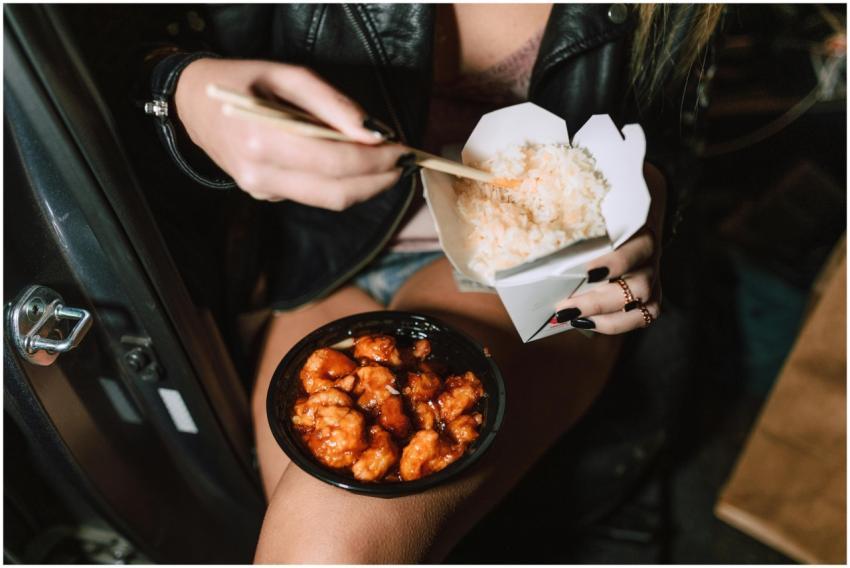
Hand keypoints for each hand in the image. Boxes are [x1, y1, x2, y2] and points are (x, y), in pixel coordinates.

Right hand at [174, 58, 407, 209]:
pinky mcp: (264, 196)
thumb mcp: (287, 76)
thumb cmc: (242, 81)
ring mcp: (261, 190)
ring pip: (328, 201)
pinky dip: (341, 183)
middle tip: (403, 162)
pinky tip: (352, 165)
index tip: (400, 148)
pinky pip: (313, 196)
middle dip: (378, 181)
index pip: (333, 161)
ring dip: (365, 186)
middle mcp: (260, 174)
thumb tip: (373, 131)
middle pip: (336, 192)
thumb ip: (332, 104)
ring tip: (386, 164)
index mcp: (262, 139)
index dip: (374, 160)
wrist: (191, 104)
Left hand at [554, 162, 665, 333]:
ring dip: (608, 318)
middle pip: (637, 284)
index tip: (588, 273)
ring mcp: (654, 276)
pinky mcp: (653, 293)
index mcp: (640, 229)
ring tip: (575, 320)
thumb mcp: (597, 203)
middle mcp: (650, 256)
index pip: (635, 249)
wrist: (645, 202)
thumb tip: (529, 219)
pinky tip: (588, 324)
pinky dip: (616, 325)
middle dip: (599, 300)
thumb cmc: (609, 206)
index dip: (615, 263)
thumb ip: (574, 212)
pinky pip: (644, 317)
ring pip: (645, 306)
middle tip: (564, 306)